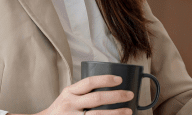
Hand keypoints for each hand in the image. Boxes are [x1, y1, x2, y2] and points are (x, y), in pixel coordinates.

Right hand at [11, 75, 134, 114]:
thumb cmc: (61, 109)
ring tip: (128, 111)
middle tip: (130, 94)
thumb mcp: (67, 96)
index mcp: (69, 92)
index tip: (119, 80)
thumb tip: (109, 85)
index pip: (89, 82)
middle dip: (116, 96)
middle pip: (97, 99)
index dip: (105, 79)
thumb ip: (82, 91)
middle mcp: (70, 104)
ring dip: (116, 113)